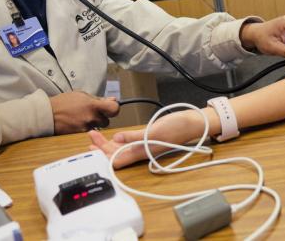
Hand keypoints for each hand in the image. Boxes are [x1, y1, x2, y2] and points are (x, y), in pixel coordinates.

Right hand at [50, 91, 119, 133]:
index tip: (110, 108)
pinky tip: (78, 123)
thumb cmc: (63, 102)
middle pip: (107, 121)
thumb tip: (113, 100)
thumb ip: (98, 99)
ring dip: (94, 123)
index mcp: (92, 105)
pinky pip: (89, 132)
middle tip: (93, 113)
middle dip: (102, 117)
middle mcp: (91, 117)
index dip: (114, 109)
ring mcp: (85, 127)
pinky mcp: (80, 134)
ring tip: (83, 117)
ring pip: (98, 127)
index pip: (114, 109)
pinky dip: (86, 128)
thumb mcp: (81, 95)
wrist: (47, 114)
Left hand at [88, 109, 204, 167]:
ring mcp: (144, 146)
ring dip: (107, 144)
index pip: (116, 160)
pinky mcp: (147, 139)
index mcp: (141, 153)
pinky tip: (113, 137)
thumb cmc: (177, 128)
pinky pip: (129, 144)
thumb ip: (135, 137)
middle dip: (101, 147)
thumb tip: (116, 139)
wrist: (193, 124)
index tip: (91, 146)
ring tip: (96, 135)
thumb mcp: (155, 132)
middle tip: (90, 135)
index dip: (102, 155)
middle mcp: (141, 152)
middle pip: (116, 155)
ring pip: (121, 149)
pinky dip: (118, 141)